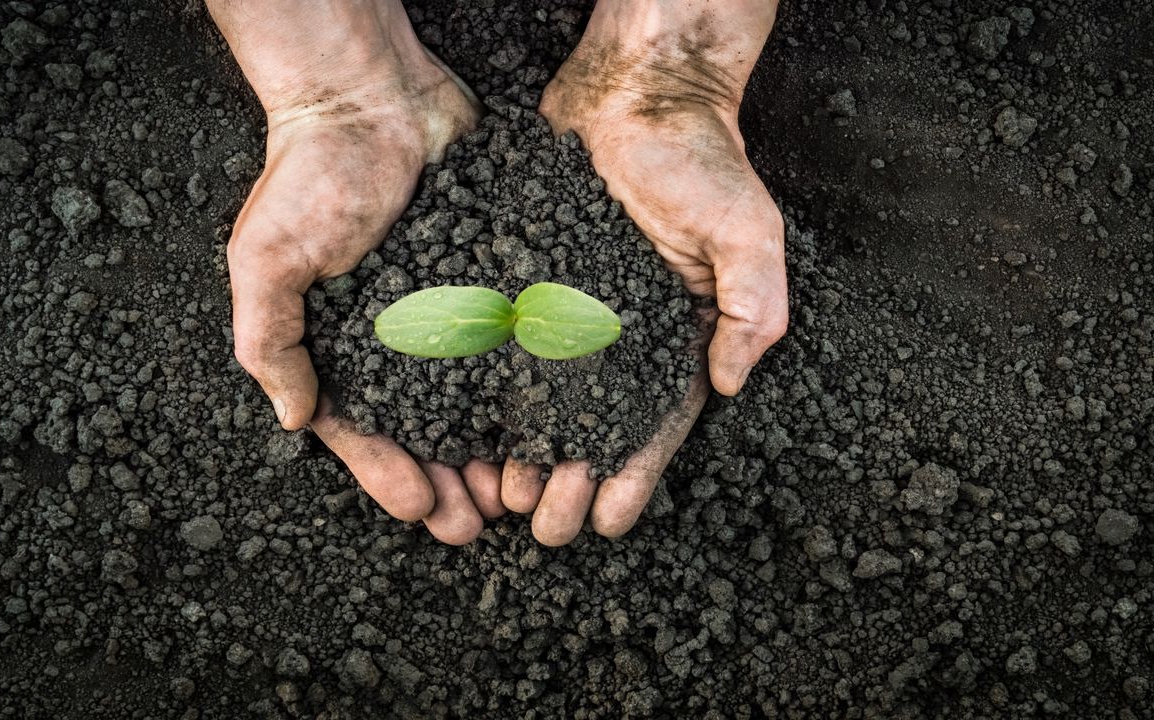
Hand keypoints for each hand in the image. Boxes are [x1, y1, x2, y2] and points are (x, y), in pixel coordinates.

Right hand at [208, 0, 500, 542]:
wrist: (372, 97)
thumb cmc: (308, 176)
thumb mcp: (265, 261)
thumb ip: (271, 340)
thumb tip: (295, 420)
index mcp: (341, 345)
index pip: (363, 429)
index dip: (390, 475)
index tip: (423, 509)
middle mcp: (396, 339)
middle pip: (426, 429)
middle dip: (450, 480)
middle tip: (480, 523)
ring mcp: (448, 312)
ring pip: (476, 400)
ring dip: (493, 450)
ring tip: (518, 492)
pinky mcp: (491, 281)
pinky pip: (513, 344)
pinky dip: (529, 387)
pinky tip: (553, 420)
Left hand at [514, 0, 785, 544]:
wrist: (634, 95)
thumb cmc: (700, 159)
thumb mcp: (748, 233)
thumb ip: (752, 308)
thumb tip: (731, 385)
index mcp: (672, 338)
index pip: (655, 425)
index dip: (635, 476)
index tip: (611, 522)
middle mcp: (616, 337)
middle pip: (590, 428)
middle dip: (571, 483)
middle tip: (545, 526)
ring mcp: (566, 314)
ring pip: (539, 403)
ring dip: (523, 456)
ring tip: (501, 496)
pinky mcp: (523, 286)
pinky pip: (500, 349)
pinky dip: (485, 395)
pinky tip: (467, 432)